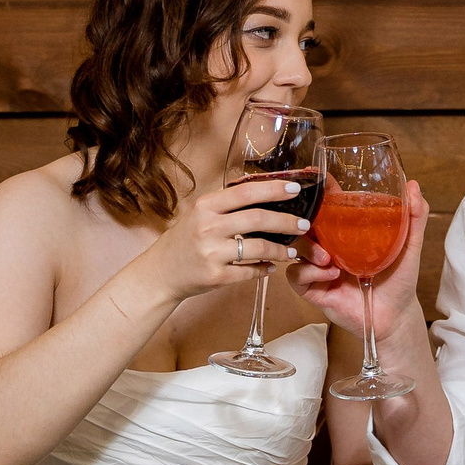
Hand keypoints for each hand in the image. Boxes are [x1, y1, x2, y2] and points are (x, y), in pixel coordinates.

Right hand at [138, 179, 311, 304]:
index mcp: (206, 207)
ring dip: (280, 250)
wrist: (161, 272)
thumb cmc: (184, 241)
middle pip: (257, 219)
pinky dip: (264, 270)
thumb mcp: (199, 214)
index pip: (245, 192)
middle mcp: (208, 227)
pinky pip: (249, 272)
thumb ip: (225, 204)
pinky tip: (271, 268)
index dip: (273, 189)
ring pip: (258, 248)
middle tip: (304, 224)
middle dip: (286, 222)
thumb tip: (262, 190)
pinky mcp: (216, 276)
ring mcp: (212, 253)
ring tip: (292, 251)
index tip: (294, 188)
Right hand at [287, 179, 427, 341]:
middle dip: (303, 218)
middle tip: (313, 218)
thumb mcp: (409, 245)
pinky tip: (331, 275)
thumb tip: (414, 186)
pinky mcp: (313, 289)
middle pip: (303, 223)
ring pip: (296, 247)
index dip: (317, 190)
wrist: (396, 316)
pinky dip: (309, 272)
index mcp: (345, 231)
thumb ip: (414, 217)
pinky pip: (297, 275)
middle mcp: (328, 246)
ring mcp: (318, 267)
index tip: (315, 177)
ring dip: (308, 249)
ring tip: (329, 258)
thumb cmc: (399, 280)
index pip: (326, 205)